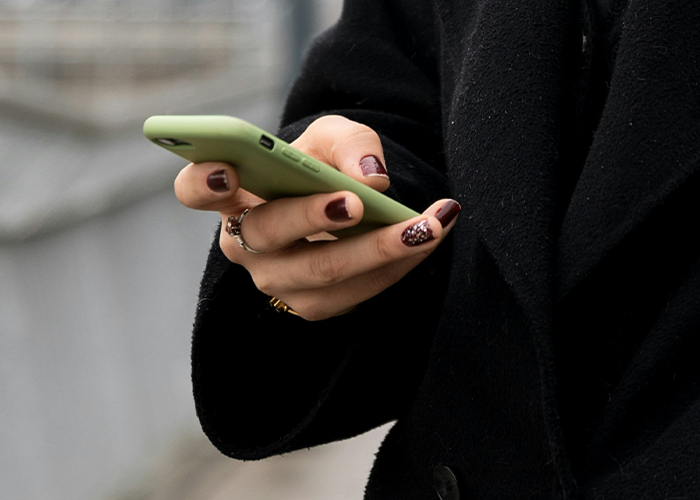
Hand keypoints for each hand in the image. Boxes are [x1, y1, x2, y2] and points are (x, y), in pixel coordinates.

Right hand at [174, 115, 459, 320]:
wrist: (342, 207)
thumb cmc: (324, 168)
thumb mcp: (335, 139)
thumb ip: (350, 144)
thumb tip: (371, 179)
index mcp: (234, 195)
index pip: (195, 190)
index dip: (202, 181)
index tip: (227, 169)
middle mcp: (245, 243)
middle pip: (266, 234)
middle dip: (312, 216)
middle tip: (356, 202)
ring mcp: (276, 281)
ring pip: (320, 272)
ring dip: (378, 249)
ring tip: (427, 226)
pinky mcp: (312, 306)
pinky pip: (355, 293)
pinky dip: (396, 265)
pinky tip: (428, 239)